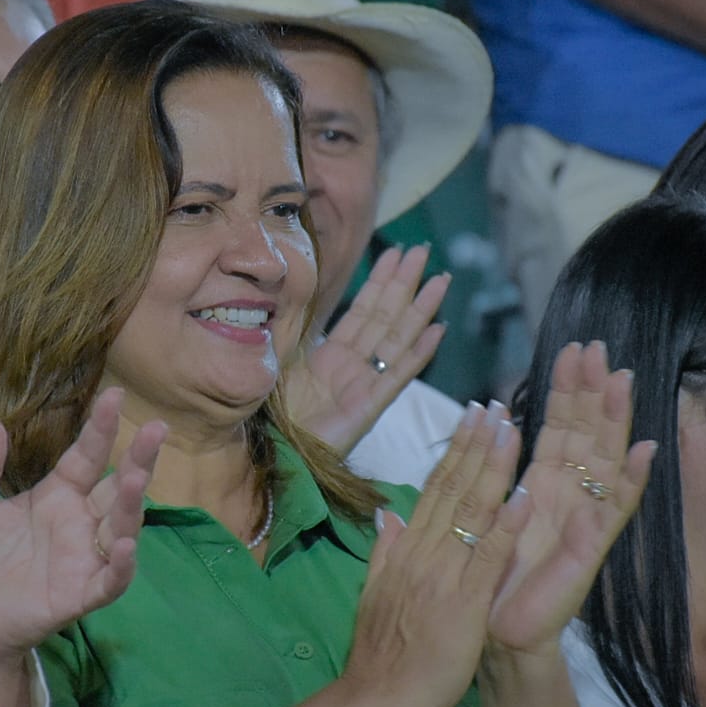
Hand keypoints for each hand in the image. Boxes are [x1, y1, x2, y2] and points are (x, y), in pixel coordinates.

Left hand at [0, 388, 164, 685]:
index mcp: (54, 497)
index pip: (86, 457)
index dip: (100, 429)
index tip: (115, 396)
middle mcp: (77, 523)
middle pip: (117, 487)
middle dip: (138, 459)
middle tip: (156, 429)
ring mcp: (83, 559)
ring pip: (120, 528)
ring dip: (133, 506)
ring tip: (137, 479)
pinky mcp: (80, 594)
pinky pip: (110, 580)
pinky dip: (122, 565)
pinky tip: (126, 545)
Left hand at [284, 245, 448, 454]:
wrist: (266, 456)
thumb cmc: (268, 418)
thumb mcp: (274, 364)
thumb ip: (287, 335)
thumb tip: (281, 294)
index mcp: (330, 357)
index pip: (362, 312)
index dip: (380, 282)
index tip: (395, 253)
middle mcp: (352, 368)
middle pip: (385, 318)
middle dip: (405, 284)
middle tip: (423, 250)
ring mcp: (363, 387)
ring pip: (397, 340)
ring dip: (420, 309)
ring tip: (440, 280)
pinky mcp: (367, 410)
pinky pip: (396, 377)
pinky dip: (418, 354)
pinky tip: (437, 331)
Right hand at [342, 402, 528, 706]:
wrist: (379, 696)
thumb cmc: (381, 651)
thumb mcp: (376, 592)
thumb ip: (385, 550)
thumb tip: (387, 513)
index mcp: (407, 549)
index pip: (434, 488)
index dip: (456, 451)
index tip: (473, 417)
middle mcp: (424, 552)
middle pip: (452, 489)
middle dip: (476, 445)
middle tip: (494, 407)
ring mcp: (444, 574)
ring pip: (470, 512)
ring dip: (492, 469)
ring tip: (511, 431)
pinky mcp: (464, 601)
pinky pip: (488, 558)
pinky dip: (506, 527)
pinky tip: (523, 498)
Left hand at [487, 342, 655, 657]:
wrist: (500, 633)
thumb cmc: (494, 573)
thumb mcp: (493, 510)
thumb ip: (498, 470)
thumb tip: (498, 420)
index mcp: (544, 484)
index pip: (560, 426)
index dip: (567, 389)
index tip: (573, 348)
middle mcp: (571, 495)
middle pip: (588, 433)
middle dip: (593, 390)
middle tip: (598, 347)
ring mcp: (586, 521)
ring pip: (604, 461)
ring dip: (614, 421)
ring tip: (622, 380)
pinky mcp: (591, 552)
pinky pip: (614, 513)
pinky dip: (631, 483)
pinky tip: (645, 453)